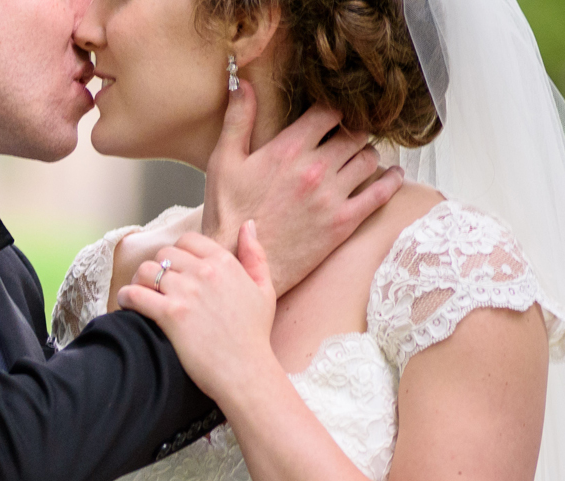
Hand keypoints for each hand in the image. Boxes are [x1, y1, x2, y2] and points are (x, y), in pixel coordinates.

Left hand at [117, 222, 277, 405]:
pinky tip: (127, 307)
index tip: (173, 272)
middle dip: (156, 269)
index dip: (176, 254)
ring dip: (138, 282)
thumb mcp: (264, 290)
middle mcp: (204, 272)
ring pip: (146, 270)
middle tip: (154, 287)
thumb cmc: (254, 335)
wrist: (245, 371)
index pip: (188, 240)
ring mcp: (186, 292)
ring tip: (140, 297)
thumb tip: (248, 225)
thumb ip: (255, 255)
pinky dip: (125, 298)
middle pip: (164, 254)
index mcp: (225, 263)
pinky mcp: (171, 315)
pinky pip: (135, 294)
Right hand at [200, 79, 401, 292]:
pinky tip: (392, 175)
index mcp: (289, 149)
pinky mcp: (343, 222)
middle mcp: (316, 168)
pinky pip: (381, 192)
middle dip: (352, 132)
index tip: (332, 115)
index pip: (329, 111)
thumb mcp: (223, 163)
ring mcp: (332, 196)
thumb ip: (237, 120)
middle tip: (348, 136)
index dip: (333, 110)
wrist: (235, 263)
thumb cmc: (227, 215)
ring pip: (369, 158)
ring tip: (360, 157)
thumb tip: (241, 82)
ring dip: (366, 154)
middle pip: (354, 133)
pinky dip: (391, 180)